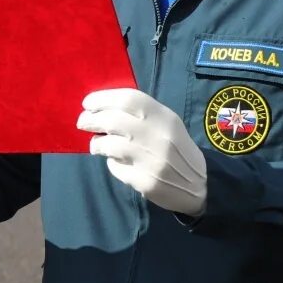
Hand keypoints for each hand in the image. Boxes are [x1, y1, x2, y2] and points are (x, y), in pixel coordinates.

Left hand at [78, 88, 207, 216]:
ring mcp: (151, 160)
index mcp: (163, 116)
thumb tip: (102, 108)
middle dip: (90, 120)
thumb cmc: (176, 148)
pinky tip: (117, 162)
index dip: (102, 99)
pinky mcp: (145, 181)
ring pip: (108, 145)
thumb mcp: (166, 123)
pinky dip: (112, 163)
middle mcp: (157, 135)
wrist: (199, 183)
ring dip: (96, 144)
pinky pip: (116, 168)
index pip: (127, 99)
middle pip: (112, 120)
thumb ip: (140, 114)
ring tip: (97, 145)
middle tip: (82, 122)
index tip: (87, 103)